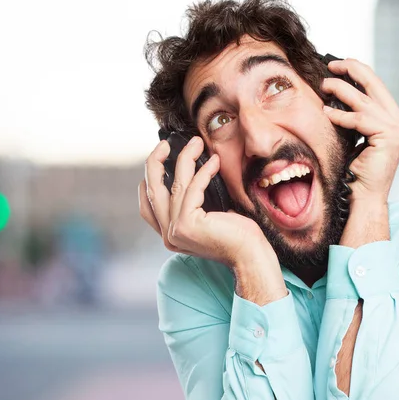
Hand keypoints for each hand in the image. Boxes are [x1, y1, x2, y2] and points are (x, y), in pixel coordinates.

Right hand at [138, 136, 271, 268]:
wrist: (251, 256)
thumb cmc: (237, 236)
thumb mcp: (208, 217)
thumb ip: (193, 203)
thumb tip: (188, 171)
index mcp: (171, 236)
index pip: (148, 207)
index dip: (148, 181)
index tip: (159, 160)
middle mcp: (168, 236)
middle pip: (152, 192)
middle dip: (155, 163)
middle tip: (165, 144)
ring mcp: (175, 231)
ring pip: (175, 185)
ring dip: (185, 158)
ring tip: (196, 143)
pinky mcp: (186, 224)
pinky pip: (193, 188)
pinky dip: (204, 171)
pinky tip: (214, 161)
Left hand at [320, 59, 398, 203]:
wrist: (364, 197)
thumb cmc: (356, 172)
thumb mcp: (356, 137)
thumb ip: (355, 117)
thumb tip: (336, 93)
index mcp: (394, 119)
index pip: (376, 86)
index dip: (358, 72)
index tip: (338, 65)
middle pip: (375, 84)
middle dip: (352, 69)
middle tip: (331, 64)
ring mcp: (397, 129)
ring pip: (364, 100)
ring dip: (341, 89)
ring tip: (324, 86)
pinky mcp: (389, 137)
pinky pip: (359, 120)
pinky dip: (341, 115)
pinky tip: (327, 113)